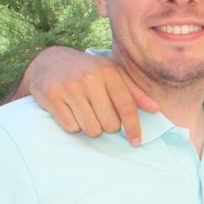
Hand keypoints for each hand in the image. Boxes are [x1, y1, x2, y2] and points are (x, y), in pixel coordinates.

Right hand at [21, 46, 159, 145]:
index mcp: (108, 72)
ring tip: (84, 111)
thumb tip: (155, 109)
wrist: (48, 61)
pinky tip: (69, 111)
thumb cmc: (87, 72)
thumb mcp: (111, 75)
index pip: (126, 107)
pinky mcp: (51, 96)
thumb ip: (134, 92)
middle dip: (107, 125)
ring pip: (91, 128)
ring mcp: (69, 87)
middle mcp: (90, 79)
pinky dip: (72, 125)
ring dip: (90, 126)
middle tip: (98, 114)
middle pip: (109, 124)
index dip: (133, 128)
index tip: (136, 142)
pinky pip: (70, 127)